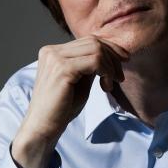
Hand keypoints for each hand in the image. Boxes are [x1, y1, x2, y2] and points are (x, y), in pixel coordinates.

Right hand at [15, 35, 129, 146]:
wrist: (43, 127)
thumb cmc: (61, 108)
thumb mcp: (79, 81)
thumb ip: (89, 66)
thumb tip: (110, 55)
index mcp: (53, 52)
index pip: (87, 41)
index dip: (110, 48)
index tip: (123, 61)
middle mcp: (52, 51)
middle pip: (93, 41)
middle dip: (113, 57)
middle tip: (120, 77)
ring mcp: (55, 58)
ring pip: (96, 49)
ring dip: (110, 66)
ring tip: (111, 84)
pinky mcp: (62, 68)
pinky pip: (95, 61)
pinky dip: (106, 72)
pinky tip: (106, 87)